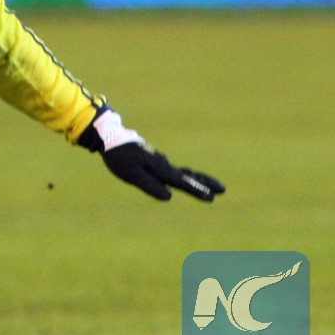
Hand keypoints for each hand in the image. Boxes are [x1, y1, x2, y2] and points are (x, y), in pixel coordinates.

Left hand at [101, 142, 224, 200]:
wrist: (110, 136)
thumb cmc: (119, 157)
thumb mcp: (131, 174)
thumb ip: (150, 185)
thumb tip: (169, 197)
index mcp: (159, 168)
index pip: (182, 182)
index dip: (197, 191)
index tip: (213, 197)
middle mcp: (163, 164)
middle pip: (188, 175)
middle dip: (205, 183)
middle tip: (223, 189)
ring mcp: (159, 161)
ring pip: (182, 171)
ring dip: (197, 179)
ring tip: (211, 186)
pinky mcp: (154, 160)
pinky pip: (174, 169)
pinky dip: (185, 174)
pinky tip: (185, 178)